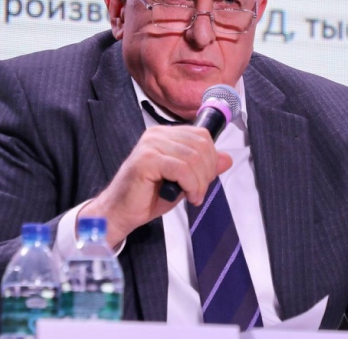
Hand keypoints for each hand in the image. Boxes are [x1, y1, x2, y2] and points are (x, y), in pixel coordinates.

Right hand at [79, 125, 231, 247]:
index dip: (211, 159)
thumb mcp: (184, 180)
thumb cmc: (148, 196)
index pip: (202, 136)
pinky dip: (190, 185)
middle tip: (198, 191)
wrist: (120, 212)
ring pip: (194, 158)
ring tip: (192, 195)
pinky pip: (182, 169)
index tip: (204, 180)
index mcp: (165, 134)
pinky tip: (186, 195)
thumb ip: (204, 167)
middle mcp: (157, 134)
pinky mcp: (146, 160)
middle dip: (207, 173)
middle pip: (201, 146)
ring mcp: (150, 145)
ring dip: (199, 182)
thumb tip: (227, 158)